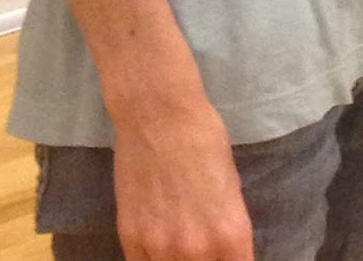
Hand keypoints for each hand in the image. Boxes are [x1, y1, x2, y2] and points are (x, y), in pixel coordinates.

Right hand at [113, 96, 252, 260]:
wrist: (159, 116)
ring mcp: (160, 248)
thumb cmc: (205, 140)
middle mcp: (198, 250)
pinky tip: (157, 248)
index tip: (226, 258)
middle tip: (200, 251)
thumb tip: (221, 251)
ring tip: (178, 247)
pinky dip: (152, 260)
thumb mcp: (231, 186)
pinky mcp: (130, 240)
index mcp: (231, 234)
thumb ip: (225, 228)